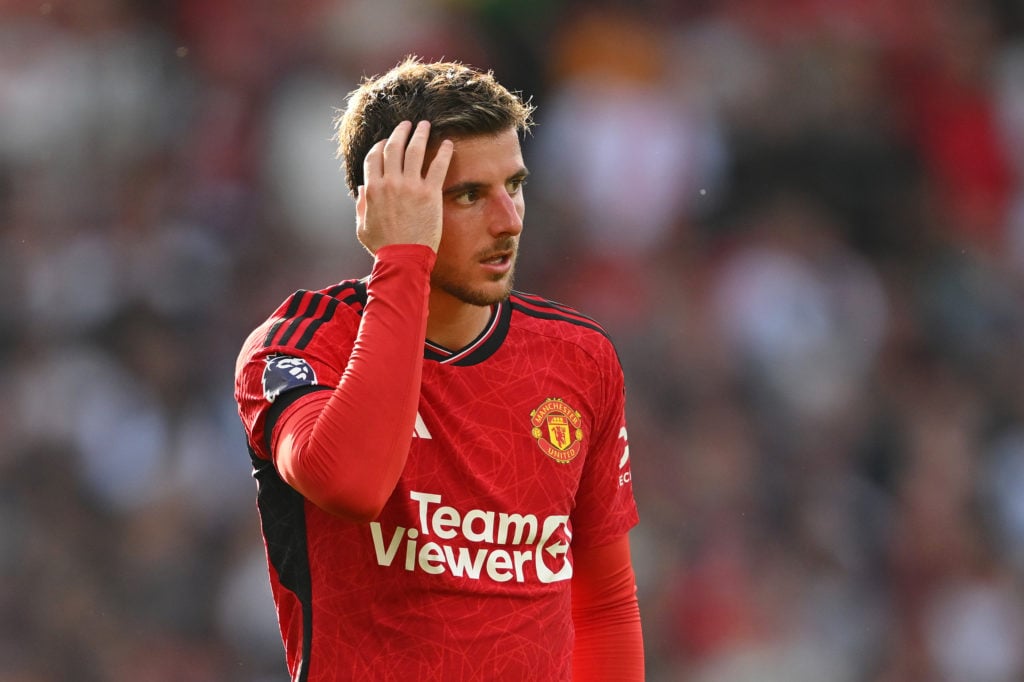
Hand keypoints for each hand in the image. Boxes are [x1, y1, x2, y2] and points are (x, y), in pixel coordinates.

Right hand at [356, 120, 453, 253]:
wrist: (403, 259)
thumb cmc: (383, 247)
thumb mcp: (363, 227)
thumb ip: (361, 206)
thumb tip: (362, 189)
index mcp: (372, 188)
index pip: (374, 156)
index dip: (380, 145)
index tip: (387, 141)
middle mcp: (390, 183)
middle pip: (393, 147)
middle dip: (400, 132)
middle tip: (407, 125)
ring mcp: (410, 186)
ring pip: (414, 150)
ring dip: (420, 134)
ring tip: (425, 125)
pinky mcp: (430, 193)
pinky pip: (438, 166)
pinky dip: (444, 152)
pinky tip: (449, 143)